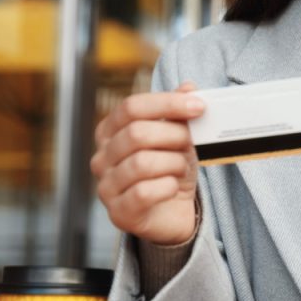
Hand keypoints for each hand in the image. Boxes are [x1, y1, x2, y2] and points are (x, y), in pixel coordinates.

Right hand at [90, 82, 203, 244]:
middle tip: (192, 143)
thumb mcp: (178, 137)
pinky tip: (173, 187)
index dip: (167, 103)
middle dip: (174, 135)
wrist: (173, 213)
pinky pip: (144, 192)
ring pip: (142, 163)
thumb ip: (178, 112)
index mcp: (109, 132)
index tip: (199, 107)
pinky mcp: (119, 213)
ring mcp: (106, 187)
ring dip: (173, 163)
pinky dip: (167, 187)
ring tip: (182, 167)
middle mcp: (101, 158)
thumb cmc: (170, 170)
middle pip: (137, 133)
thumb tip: (189, 87)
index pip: (131, 107)